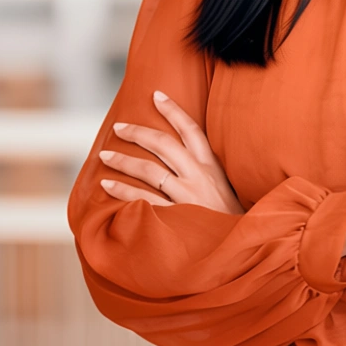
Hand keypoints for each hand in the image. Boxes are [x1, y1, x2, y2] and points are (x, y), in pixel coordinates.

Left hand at [98, 90, 246, 215]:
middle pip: (164, 144)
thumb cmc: (231, 222)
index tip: (156, 95)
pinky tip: (108, 185)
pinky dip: (122, 191)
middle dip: (138, 133)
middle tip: (119, 127)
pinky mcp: (177, 218)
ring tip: (105, 155)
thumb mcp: (226, 191)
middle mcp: (200, 177)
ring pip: (149, 169)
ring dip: (123, 160)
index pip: (192, 131)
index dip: (173, 110)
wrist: (241, 250)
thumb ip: (206, 175)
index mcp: (213, 168)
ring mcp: (188, 197)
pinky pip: (143, 200)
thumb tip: (181, 161)